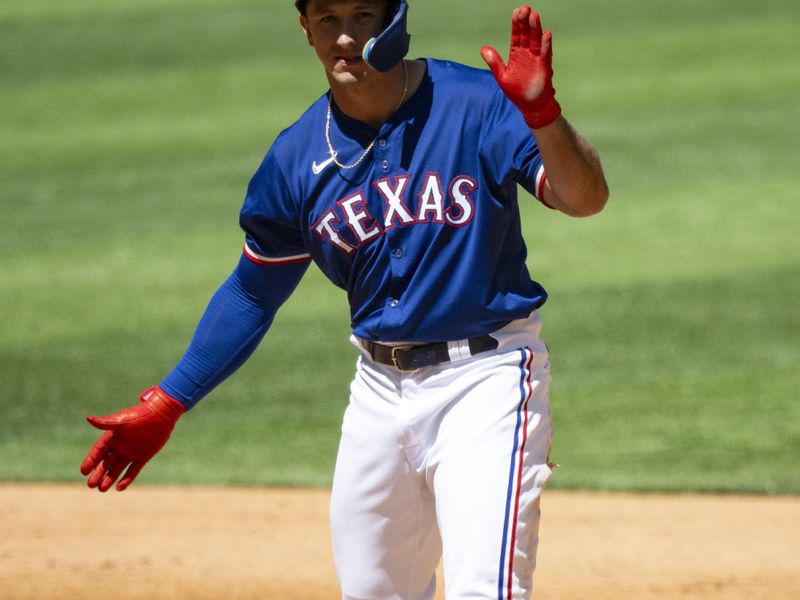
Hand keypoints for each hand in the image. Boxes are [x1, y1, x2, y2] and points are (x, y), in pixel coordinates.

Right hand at [80, 387, 185, 491]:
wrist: (162, 414)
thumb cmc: (140, 415)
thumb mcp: (122, 420)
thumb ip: (106, 423)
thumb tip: (88, 419)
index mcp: (113, 436)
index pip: (99, 451)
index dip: (91, 461)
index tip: (83, 472)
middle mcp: (121, 445)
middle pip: (107, 462)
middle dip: (99, 473)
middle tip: (91, 485)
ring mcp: (132, 452)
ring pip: (118, 468)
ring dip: (110, 478)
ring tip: (102, 489)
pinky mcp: (144, 456)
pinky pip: (133, 470)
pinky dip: (127, 479)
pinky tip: (120, 488)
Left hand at [481, 5, 560, 128]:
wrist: (530, 106)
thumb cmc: (517, 91)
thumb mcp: (502, 76)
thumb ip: (494, 62)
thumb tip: (483, 48)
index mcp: (517, 54)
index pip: (516, 35)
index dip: (516, 23)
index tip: (517, 11)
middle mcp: (528, 54)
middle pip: (527, 34)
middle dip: (526, 22)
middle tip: (525, 8)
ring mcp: (537, 59)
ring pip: (536, 41)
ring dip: (535, 29)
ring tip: (534, 15)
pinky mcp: (544, 68)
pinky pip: (545, 54)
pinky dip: (546, 45)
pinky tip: (546, 35)